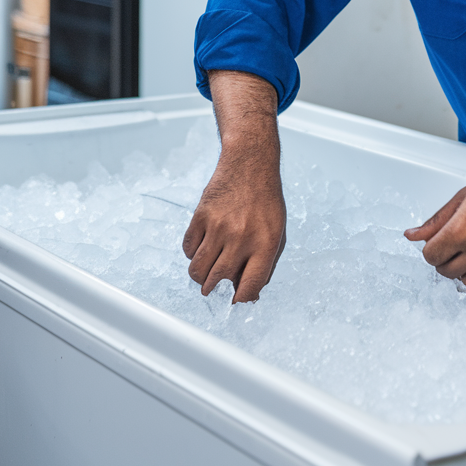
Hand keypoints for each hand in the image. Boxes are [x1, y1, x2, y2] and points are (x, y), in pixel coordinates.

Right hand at [182, 71, 285, 302]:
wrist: (250, 164)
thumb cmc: (266, 201)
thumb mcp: (277, 232)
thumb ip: (266, 264)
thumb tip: (250, 295)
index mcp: (266, 243)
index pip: (249, 287)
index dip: (240, 301)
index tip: (234, 302)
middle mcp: (242, 237)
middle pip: (217, 281)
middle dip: (214, 291)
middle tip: (214, 287)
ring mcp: (219, 227)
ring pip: (197, 270)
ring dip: (200, 277)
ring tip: (206, 271)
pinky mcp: (201, 216)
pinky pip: (188, 249)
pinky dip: (192, 254)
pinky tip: (202, 247)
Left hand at [404, 131, 465, 290]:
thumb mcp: (462, 198)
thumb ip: (435, 221)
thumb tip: (411, 235)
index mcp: (461, 231)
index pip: (429, 256)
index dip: (431, 247)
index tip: (438, 241)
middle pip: (444, 270)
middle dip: (444, 257)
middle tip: (455, 243)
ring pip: (464, 281)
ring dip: (462, 269)